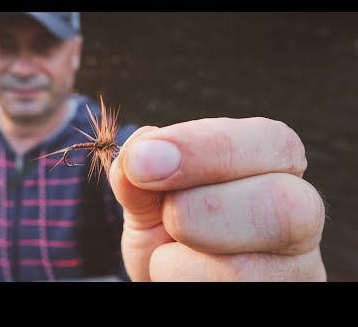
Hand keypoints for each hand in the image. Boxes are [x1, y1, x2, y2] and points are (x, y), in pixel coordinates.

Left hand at [109, 118, 325, 281]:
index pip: (270, 141)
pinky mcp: (282, 295)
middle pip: (282, 207)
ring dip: (177, 262)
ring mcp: (295, 270)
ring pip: (244, 271)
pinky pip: (221, 295)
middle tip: (165, 215)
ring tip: (167, 256)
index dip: (203, 148)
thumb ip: (139, 170)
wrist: (171, 279)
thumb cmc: (167, 232)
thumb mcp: (147, 195)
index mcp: (274, 167)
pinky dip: (178, 284)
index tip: (143, 162)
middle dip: (203, 209)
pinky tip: (181, 277)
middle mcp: (299, 217)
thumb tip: (138, 154)